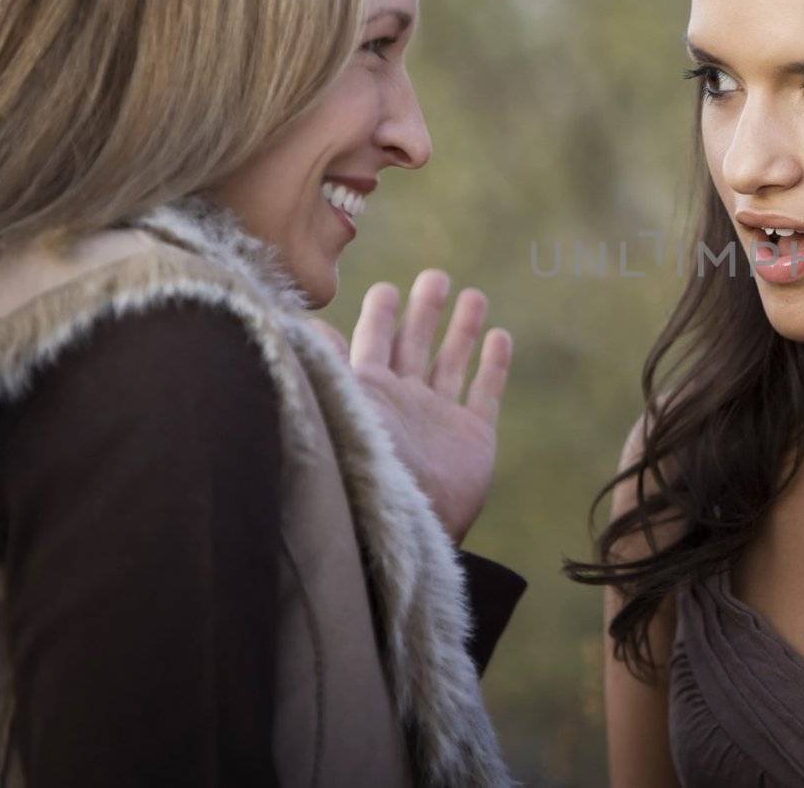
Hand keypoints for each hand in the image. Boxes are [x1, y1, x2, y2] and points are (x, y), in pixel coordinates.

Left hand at [313, 269, 511, 542]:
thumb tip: (302, 324)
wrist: (402, 525)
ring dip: (462, 329)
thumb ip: (324, 364)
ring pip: (453, 361)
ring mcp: (440, 418)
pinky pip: (486, 393)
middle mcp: (403, 401)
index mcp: (368, 391)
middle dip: (424, 310)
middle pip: (415, 344)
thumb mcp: (335, 405)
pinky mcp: (473, 438)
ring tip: (473, 295)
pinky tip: (500, 337)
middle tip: (435, 277)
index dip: (380, 315)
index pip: (373, 342)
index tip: (387, 288)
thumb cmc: (361, 465)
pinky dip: (494, 365)